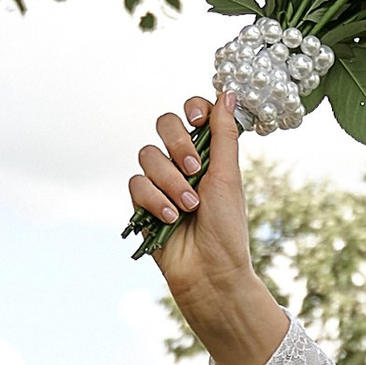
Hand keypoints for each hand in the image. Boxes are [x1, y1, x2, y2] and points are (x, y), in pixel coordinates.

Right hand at [126, 94, 286, 364]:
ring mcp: (160, 182)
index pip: (192, 113)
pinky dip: (154, 198)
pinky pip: (136, 183)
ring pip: (147, 155)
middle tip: (194, 167)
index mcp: (209, 152)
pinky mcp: (142, 203)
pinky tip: (170, 217)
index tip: (198, 118)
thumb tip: (227, 92)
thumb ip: (224, 134)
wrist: (209, 273)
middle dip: (178, 143)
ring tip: (189, 206)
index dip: (192, 108)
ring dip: (170, 180)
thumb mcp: (229, 177)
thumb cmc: (226, 229)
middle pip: (164, 124)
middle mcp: (183, 162)